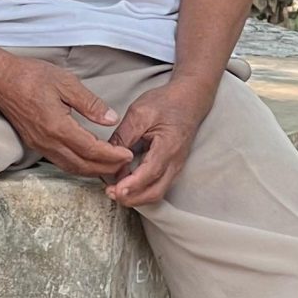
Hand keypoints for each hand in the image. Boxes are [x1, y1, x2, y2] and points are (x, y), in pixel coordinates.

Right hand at [0, 52, 128, 180]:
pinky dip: (78, 166)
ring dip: (92, 171)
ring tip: (110, 166)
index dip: (112, 155)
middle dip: (106, 168)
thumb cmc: (29, 76)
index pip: (92, 150)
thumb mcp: (65, 82)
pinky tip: (86, 160)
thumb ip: (90, 103)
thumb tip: (111, 119)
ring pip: (71, 167)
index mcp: (58, 127)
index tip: (128, 154)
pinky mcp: (34, 143)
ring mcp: (39, 144)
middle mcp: (48, 141)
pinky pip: (60, 162)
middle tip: (124, 165)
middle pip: (83, 165)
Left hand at [105, 79, 212, 206]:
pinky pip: (158, 185)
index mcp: (168, 147)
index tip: (116, 190)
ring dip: (136, 196)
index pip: (151, 172)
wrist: (188, 100)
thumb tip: (108, 154)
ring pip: (157, 192)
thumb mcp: (139, 113)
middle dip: (132, 197)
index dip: (133, 185)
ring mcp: (176, 167)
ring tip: (114, 192)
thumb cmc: (165, 103)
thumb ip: (124, 135)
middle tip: (110, 193)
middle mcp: (175, 162)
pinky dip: (142, 190)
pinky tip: (125, 184)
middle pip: (155, 191)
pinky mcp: (172, 167)